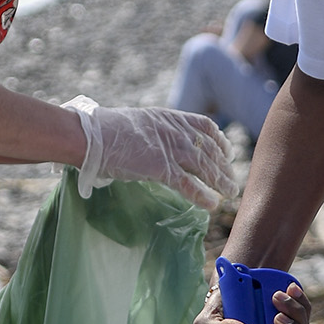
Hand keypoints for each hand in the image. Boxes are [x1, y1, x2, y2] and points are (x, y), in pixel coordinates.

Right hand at [69, 102, 242, 212]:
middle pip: (209, 149)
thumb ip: (152, 132)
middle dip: (224, 165)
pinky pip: (188, 184)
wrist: (93, 136)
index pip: (204, 126)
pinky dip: (202, 196)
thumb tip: (151, 144)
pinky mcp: (162, 168)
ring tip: (230, 192)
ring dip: (221, 181)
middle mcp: (175, 131)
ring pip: (205, 166)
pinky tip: (212, 205)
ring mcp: (170, 149)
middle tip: (231, 179)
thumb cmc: (105, 131)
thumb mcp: (137, 123)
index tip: (226, 151)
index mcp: (169, 118)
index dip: (219, 140)